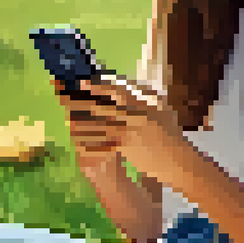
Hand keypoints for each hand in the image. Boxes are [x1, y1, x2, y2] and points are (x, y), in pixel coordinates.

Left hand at [65, 76, 182, 179]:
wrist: (177, 159)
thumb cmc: (171, 134)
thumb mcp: (163, 109)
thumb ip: (148, 96)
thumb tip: (133, 85)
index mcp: (144, 104)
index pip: (117, 91)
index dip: (98, 86)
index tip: (82, 82)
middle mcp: (135, 116)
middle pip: (103, 106)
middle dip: (82, 101)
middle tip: (65, 97)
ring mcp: (130, 131)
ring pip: (100, 123)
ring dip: (82, 119)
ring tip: (67, 116)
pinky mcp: (126, 146)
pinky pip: (104, 141)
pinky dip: (90, 138)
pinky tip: (78, 137)